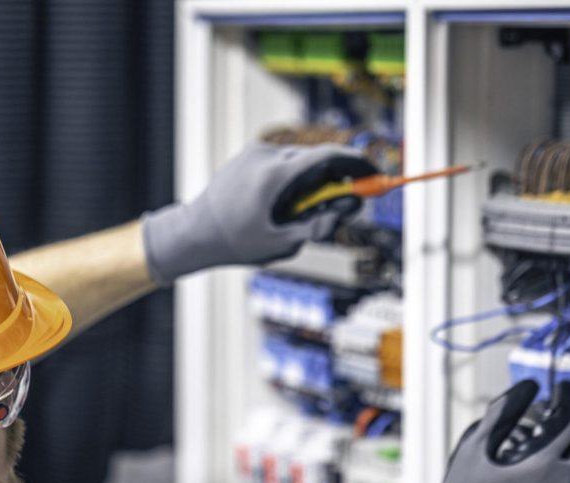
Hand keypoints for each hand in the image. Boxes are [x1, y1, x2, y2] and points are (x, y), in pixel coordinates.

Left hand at [141, 142, 376, 283]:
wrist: (194, 232)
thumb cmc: (235, 243)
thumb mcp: (281, 244)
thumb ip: (317, 227)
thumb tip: (345, 209)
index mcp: (276, 174)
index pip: (329, 156)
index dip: (358, 163)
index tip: (376, 173)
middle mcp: (266, 155)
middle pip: (316, 159)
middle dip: (336, 179)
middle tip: (345, 203)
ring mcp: (255, 153)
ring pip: (299, 161)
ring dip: (311, 182)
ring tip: (297, 213)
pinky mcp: (247, 156)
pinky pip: (281, 163)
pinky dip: (292, 179)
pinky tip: (279, 206)